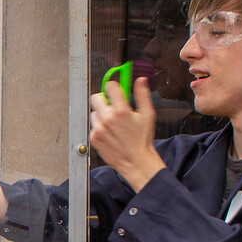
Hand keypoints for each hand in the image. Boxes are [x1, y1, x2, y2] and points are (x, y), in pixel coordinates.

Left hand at [88, 76, 164, 191]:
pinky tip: (110, 132)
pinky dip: (100, 126)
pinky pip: (93, 125)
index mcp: (121, 111)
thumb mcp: (148, 115)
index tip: (116, 89)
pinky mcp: (94, 138)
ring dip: (102, 113)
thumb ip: (142, 95)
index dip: (113, 86)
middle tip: (112, 105)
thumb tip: (140, 80)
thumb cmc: (142, 139)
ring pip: (94, 112)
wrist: (136, 161)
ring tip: (113, 122)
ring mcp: (99, 128)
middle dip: (104, 98)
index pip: (110, 87)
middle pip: (96, 97)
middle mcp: (107, 118)